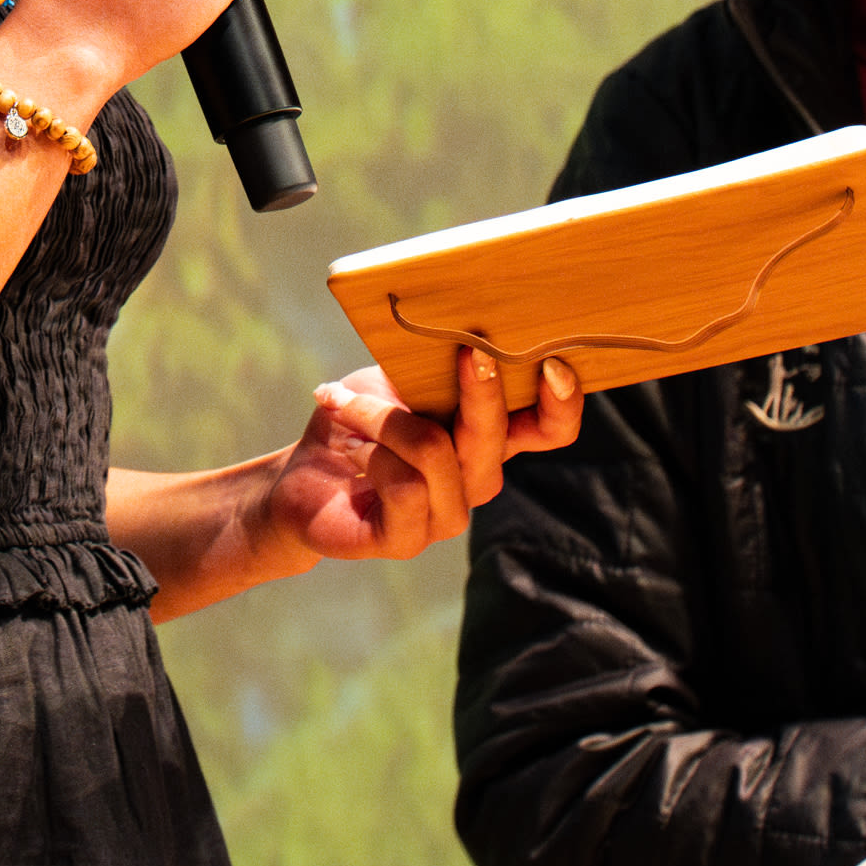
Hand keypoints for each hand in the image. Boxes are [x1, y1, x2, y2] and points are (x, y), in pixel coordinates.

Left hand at [256, 352, 584, 565]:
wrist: (303, 473)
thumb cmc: (357, 419)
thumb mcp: (397, 378)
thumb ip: (433, 364)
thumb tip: (460, 327)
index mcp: (488, 437)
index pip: (550, 430)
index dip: (562, 404)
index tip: (554, 364)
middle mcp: (478, 478)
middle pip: (496, 437)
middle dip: (482, 390)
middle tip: (466, 349)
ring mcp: (447, 514)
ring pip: (437, 452)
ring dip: (383, 418)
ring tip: (344, 402)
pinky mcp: (407, 538)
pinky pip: (403, 484)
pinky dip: (371, 450)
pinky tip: (350, 447)